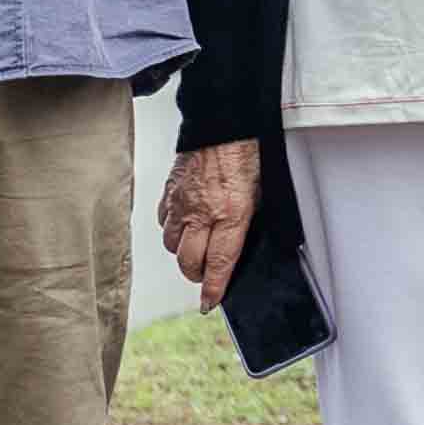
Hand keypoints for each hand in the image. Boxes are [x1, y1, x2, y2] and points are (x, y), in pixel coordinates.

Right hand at [159, 140, 256, 308]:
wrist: (222, 121)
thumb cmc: (246, 153)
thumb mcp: (260, 193)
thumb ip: (247, 222)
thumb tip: (241, 246)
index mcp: (231, 214)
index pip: (219, 263)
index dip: (213, 288)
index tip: (209, 302)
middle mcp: (202, 212)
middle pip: (189, 262)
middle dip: (197, 275)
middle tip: (205, 274)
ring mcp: (181, 203)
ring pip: (172, 245)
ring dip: (183, 252)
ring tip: (196, 247)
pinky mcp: (168, 191)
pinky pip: (163, 221)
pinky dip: (171, 229)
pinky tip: (183, 224)